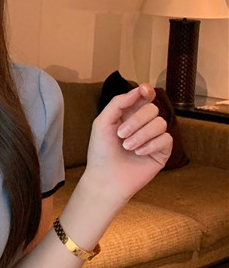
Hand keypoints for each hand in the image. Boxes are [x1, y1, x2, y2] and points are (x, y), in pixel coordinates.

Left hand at [82, 83, 172, 205]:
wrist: (106, 177)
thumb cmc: (101, 151)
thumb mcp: (102, 123)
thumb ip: (118, 103)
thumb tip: (138, 89)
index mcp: (128, 114)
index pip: (143, 98)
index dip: (146, 91)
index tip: (144, 91)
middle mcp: (143, 124)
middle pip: (152, 109)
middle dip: (136, 120)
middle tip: (121, 134)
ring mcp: (154, 137)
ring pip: (161, 123)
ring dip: (141, 135)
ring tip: (127, 147)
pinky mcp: (163, 151)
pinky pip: (166, 139)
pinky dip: (151, 145)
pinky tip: (139, 153)